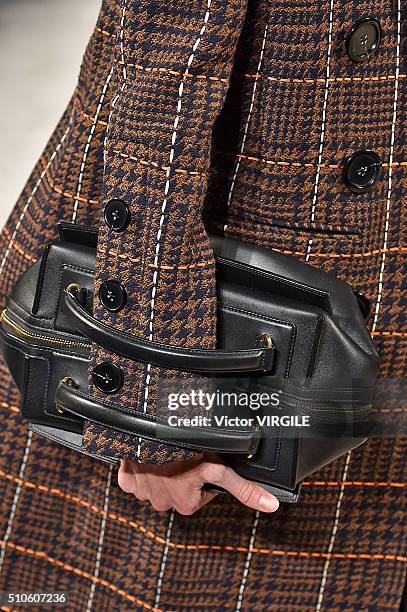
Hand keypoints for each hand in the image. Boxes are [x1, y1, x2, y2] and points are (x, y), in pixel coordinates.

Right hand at [118, 454, 278, 514]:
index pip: (201, 492)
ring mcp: (143, 493)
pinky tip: (149, 453)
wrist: (148, 436)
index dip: (203, 475)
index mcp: (186, 505)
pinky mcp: (127, 480)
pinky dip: (141, 464)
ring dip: (161, 468)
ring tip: (167, 452)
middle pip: (179, 487)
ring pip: (157, 480)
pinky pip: (135, 474)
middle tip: (184, 454)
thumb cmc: (184, 453)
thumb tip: (270, 506)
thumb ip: (243, 489)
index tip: (200, 461)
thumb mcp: (217, 469)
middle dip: (181, 473)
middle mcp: (163, 505)